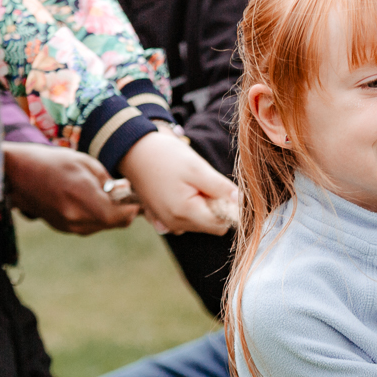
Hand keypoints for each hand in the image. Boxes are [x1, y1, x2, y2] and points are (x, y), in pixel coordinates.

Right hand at [4, 144, 136, 234]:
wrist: (15, 174)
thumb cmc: (51, 161)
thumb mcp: (85, 162)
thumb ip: (108, 181)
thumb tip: (124, 193)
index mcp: (83, 198)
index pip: (121, 216)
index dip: (134, 208)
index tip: (139, 198)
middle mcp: (76, 218)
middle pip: (114, 223)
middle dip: (124, 211)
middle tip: (128, 195)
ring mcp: (68, 226)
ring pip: (102, 226)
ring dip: (110, 214)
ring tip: (109, 194)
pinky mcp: (61, 227)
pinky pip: (88, 226)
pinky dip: (96, 215)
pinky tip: (91, 199)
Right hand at [118, 128, 237, 234]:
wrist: (133, 151)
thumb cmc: (165, 156)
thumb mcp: (197, 168)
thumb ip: (221, 188)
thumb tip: (242, 202)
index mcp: (185, 213)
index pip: (223, 224)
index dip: (229, 207)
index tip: (222, 187)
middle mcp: (175, 225)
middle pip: (212, 225)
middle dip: (215, 205)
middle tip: (204, 182)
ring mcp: (167, 223)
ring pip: (200, 221)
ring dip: (203, 205)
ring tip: (190, 183)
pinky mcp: (162, 218)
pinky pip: (186, 219)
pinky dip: (190, 206)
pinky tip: (180, 188)